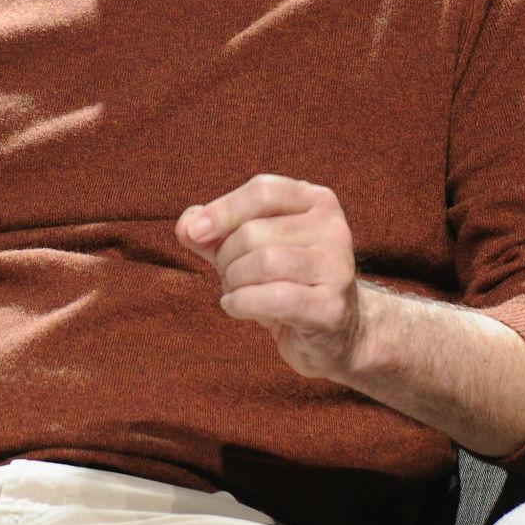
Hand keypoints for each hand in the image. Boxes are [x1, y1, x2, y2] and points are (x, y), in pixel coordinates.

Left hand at [177, 173, 364, 379]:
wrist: (331, 334)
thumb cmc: (283, 281)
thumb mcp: (244, 249)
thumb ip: (212, 232)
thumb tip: (186, 225)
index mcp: (316, 201)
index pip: (263, 190)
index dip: (222, 210)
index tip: (194, 233)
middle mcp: (334, 228)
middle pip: (255, 231)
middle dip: (226, 257)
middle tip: (228, 276)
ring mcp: (337, 267)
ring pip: (265, 262)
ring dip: (234, 281)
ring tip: (235, 292)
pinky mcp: (332, 307)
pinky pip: (274, 298)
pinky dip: (242, 303)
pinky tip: (235, 307)